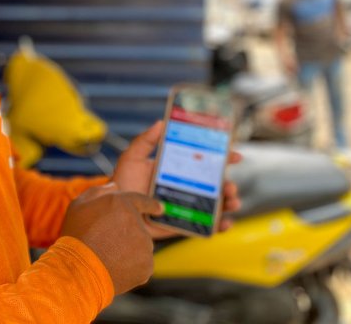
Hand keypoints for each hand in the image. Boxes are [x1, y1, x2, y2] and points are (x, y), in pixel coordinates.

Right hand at [61, 184, 162, 295]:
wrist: (79, 270)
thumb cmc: (75, 236)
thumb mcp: (78, 205)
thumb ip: (98, 192)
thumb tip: (115, 186)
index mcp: (121, 203)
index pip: (143, 201)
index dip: (152, 205)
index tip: (160, 208)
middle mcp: (137, 222)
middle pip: (137, 228)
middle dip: (126, 235)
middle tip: (105, 244)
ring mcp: (144, 244)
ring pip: (140, 247)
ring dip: (129, 251)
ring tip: (107, 257)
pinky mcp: (147, 265)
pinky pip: (141, 264)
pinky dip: (132, 267)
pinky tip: (115, 268)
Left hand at [112, 121, 241, 238]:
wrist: (116, 212)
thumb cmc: (122, 184)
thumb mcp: (131, 158)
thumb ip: (145, 141)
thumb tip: (161, 123)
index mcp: (178, 169)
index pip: (205, 161)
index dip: (223, 157)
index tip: (235, 155)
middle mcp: (186, 186)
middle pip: (215, 184)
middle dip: (229, 183)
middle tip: (229, 184)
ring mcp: (187, 206)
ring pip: (217, 204)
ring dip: (229, 202)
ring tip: (231, 200)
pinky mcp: (184, 224)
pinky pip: (207, 226)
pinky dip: (220, 226)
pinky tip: (225, 223)